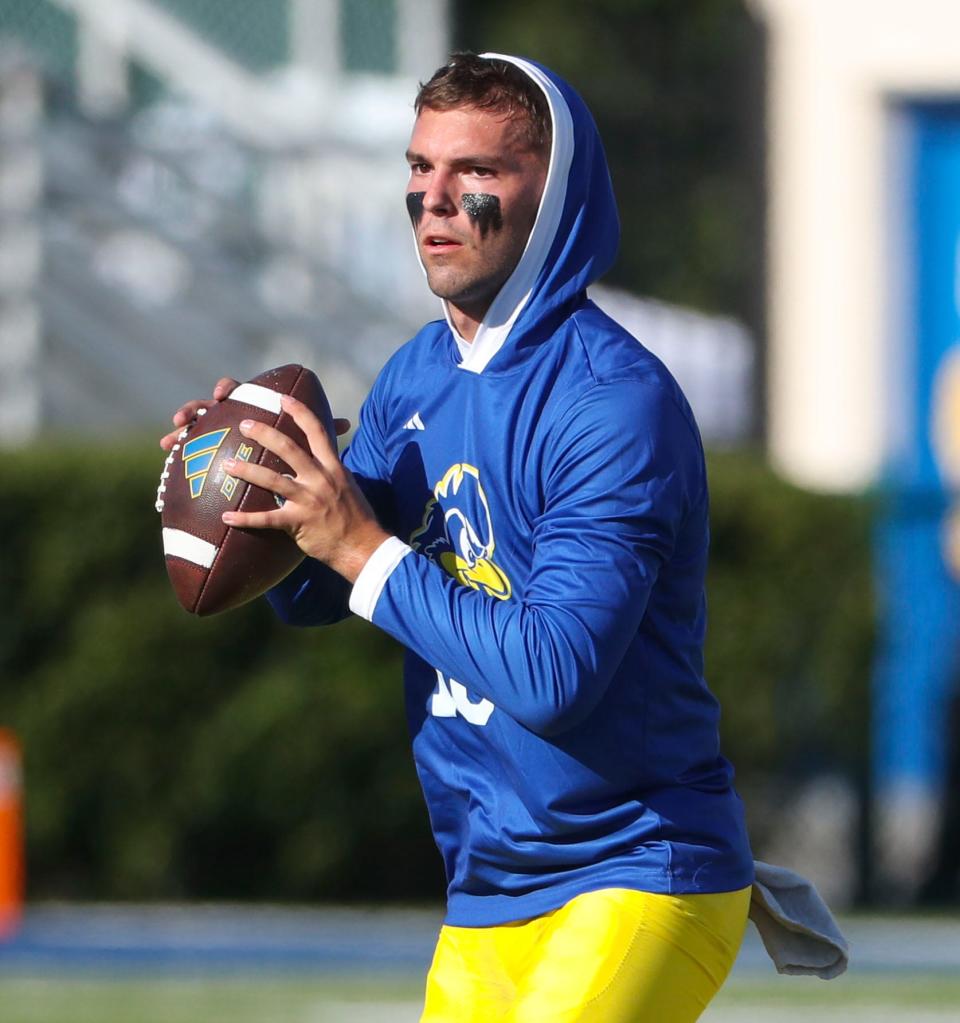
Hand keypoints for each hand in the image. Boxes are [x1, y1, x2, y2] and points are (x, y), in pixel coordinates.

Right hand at [159, 376, 350, 451]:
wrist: (271, 474)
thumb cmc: (288, 455)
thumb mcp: (302, 445)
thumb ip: (319, 432)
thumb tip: (346, 423)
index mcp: (252, 411)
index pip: (239, 393)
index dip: (229, 388)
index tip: (223, 393)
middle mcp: (230, 418)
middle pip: (210, 407)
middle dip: (198, 407)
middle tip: (189, 415)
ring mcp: (214, 435)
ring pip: (194, 428)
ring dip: (181, 431)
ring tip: (171, 440)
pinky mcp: (206, 454)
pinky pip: (189, 455)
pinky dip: (178, 453)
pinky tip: (167, 457)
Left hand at [220, 393, 388, 582]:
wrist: (364, 546)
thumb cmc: (357, 517)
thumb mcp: (349, 485)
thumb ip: (333, 469)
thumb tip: (325, 457)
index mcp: (334, 467)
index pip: (317, 432)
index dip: (299, 412)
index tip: (283, 398)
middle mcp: (321, 479)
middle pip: (288, 448)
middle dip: (264, 434)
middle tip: (244, 425)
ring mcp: (309, 500)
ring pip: (272, 480)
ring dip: (247, 470)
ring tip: (228, 464)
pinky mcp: (298, 523)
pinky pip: (267, 519)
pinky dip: (245, 518)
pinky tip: (227, 517)